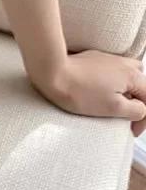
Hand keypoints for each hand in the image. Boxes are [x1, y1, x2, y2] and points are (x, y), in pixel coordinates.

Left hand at [31, 50, 145, 135]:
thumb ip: (135, 110)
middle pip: (140, 86)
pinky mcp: (93, 58)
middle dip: (137, 103)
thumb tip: (141, 110)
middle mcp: (125, 63)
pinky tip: (99, 92)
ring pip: (127, 76)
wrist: (53, 73)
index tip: (132, 131)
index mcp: (133, 75)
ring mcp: (109, 59)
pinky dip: (111, 84)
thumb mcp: (113, 108)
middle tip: (125, 119)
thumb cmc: (80, 92)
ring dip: (125, 92)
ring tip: (114, 105)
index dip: (143, 119)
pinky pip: (110, 72)